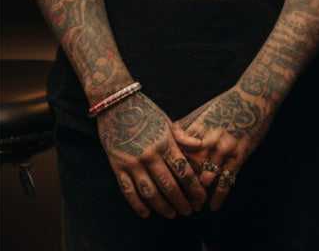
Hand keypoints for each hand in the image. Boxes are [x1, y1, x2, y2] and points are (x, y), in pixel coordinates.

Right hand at [96, 91, 205, 217]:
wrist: (117, 104)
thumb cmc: (146, 111)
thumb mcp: (167, 121)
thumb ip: (182, 136)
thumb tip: (200, 147)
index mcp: (165, 142)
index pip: (183, 170)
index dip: (193, 187)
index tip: (201, 198)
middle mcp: (150, 155)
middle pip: (169, 184)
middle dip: (182, 200)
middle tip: (191, 211)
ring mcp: (133, 162)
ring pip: (150, 191)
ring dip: (163, 206)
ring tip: (173, 214)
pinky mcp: (118, 167)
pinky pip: (128, 191)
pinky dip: (137, 205)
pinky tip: (146, 213)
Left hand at [174, 86, 270, 209]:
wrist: (255, 95)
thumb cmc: (227, 102)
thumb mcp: (202, 111)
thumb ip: (184, 127)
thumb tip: (166, 139)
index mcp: (196, 130)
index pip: (176, 157)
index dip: (170, 174)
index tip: (166, 186)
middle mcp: (207, 140)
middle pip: (189, 172)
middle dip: (183, 190)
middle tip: (179, 203)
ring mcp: (224, 148)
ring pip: (206, 179)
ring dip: (199, 196)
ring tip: (195, 207)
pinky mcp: (239, 154)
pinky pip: (226, 180)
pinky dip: (219, 196)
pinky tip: (213, 206)